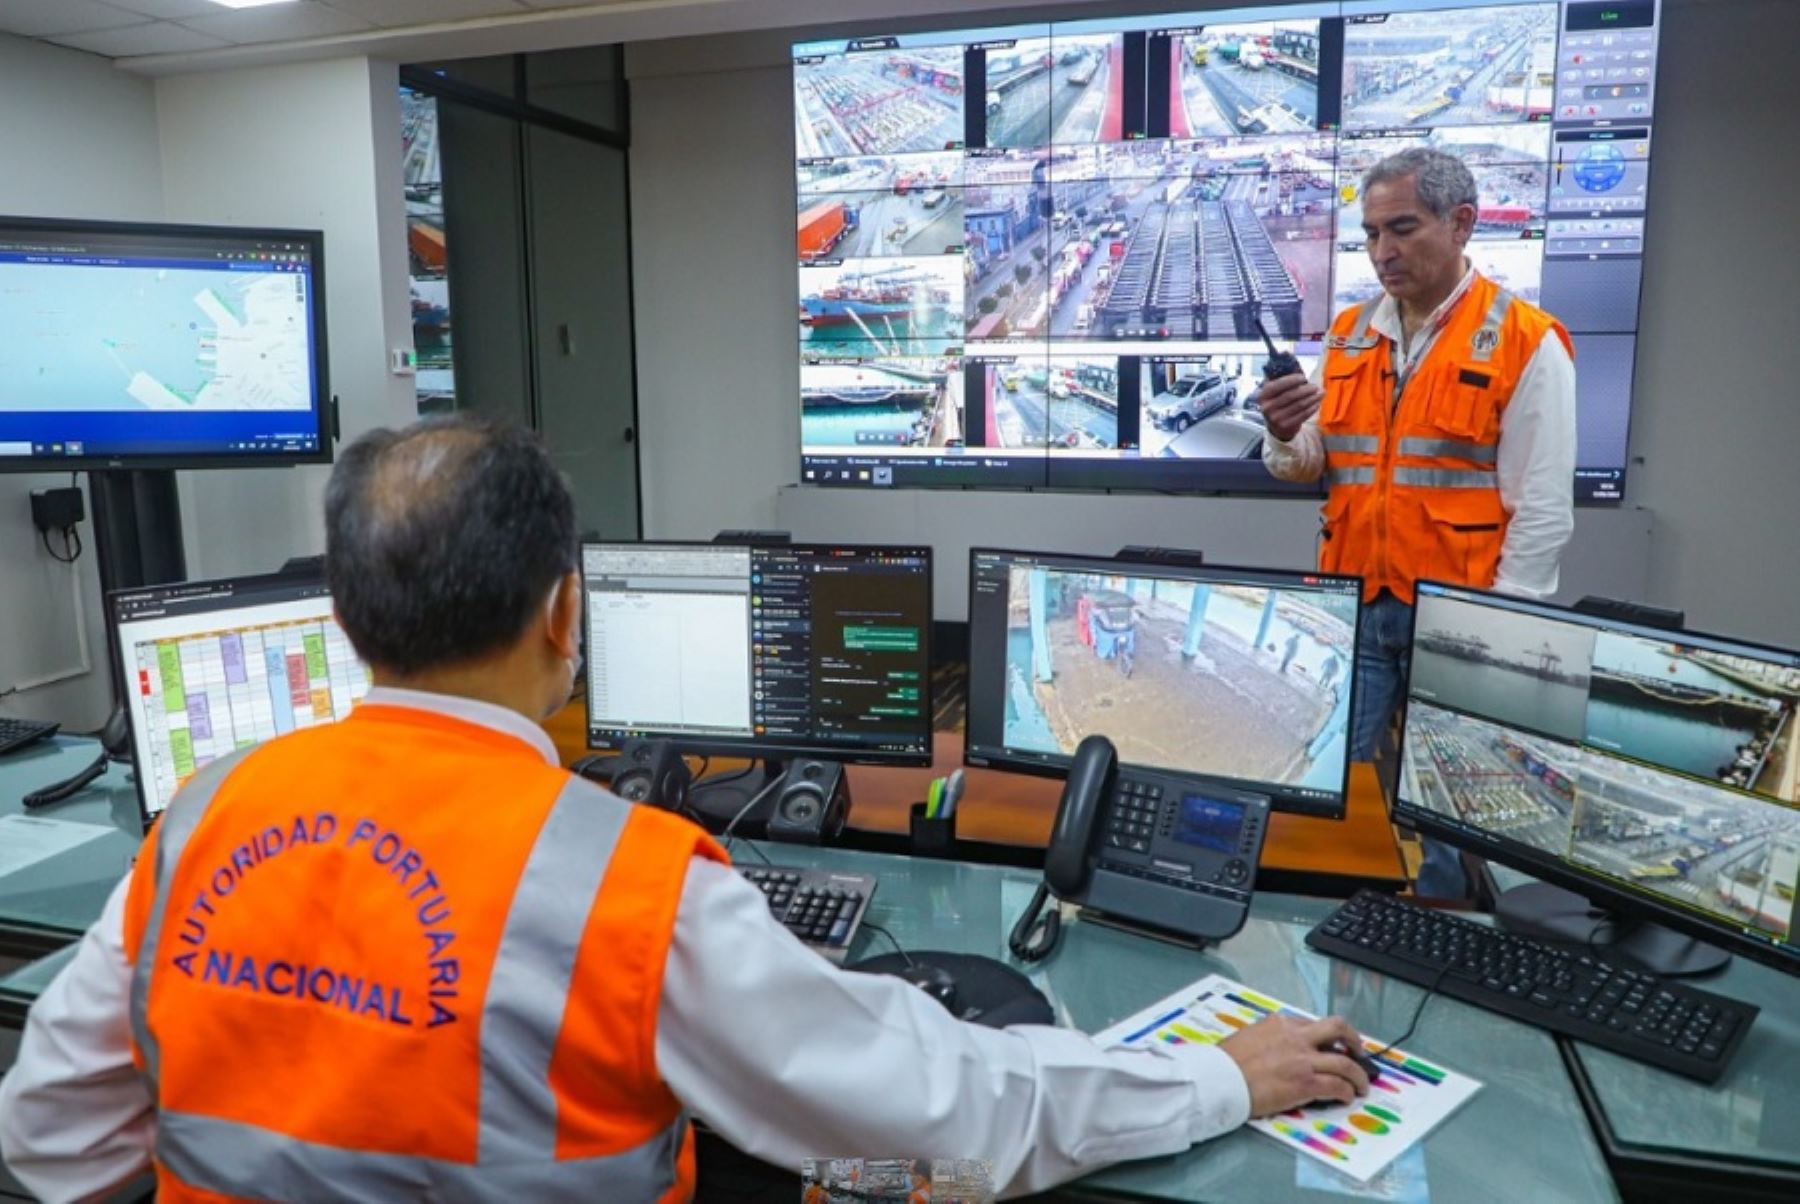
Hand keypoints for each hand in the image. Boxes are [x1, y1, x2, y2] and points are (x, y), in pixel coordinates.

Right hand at [1219, 1014, 1371, 1116]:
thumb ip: (1268, 1039)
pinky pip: (1337, 1085)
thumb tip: (1278, 1050)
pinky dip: (1347, 1091)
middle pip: (1337, 1028)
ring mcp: (1303, 1059)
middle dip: (1353, 1039)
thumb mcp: (1248, 1037)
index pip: (1311, 1024)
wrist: (1220, 1079)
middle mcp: (1296, 1036)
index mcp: (1280, 1023)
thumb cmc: (1225, 1062)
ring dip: (1358, 1075)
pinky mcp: (1305, 1083)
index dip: (1325, 1036)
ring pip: (1345, 1062)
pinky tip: (1347, 1097)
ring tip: (1361, 1084)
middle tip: (1358, 1051)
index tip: (1330, 1044)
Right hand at [1258, 374, 1322, 442]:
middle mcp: (1267, 407)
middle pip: (1291, 395)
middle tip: (1316, 386)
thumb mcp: (1274, 388)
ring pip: (1299, 405)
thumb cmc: (1277, 402)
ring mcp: (1276, 418)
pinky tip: (1317, 403)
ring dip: (1313, 398)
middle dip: (1306, 389)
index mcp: (1263, 395)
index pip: (1278, 385)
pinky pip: (1303, 415)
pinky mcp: (1286, 426)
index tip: (1303, 377)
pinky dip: (1312, 408)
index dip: (1292, 380)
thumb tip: (1288, 354)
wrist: (1276, 426)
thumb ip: (1280, 373)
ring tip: (1321, 393)